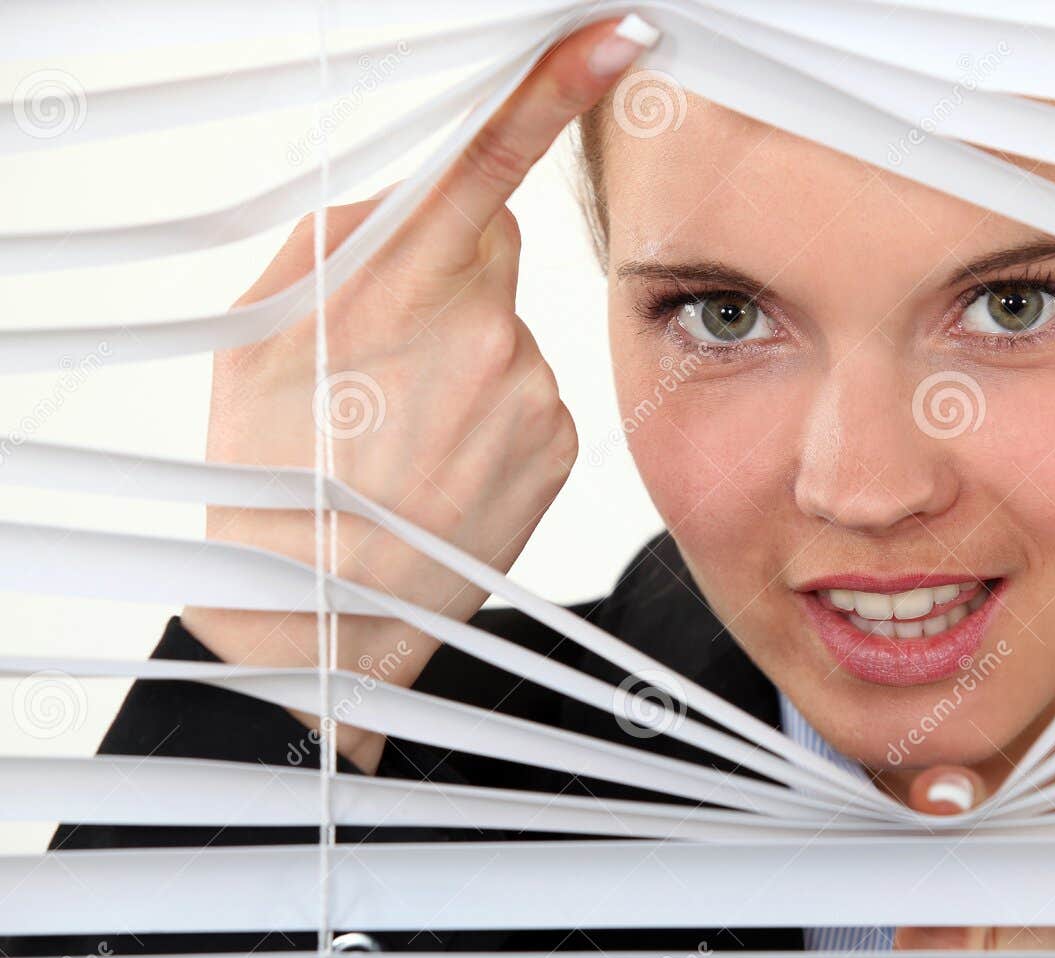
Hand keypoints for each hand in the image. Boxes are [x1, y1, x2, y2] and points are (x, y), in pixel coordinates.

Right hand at [182, 17, 654, 771]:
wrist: (322, 622)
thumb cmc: (268, 478)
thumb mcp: (255, 337)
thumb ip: (335, 240)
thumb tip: (405, 192)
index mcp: (391, 284)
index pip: (487, 160)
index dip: (554, 85)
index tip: (619, 34)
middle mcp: (479, 328)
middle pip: (492, 245)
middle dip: (448, 273)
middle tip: (388, 356)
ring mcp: (532, 387)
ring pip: (510, 325)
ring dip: (470, 354)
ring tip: (409, 431)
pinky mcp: (565, 439)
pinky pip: (537, 388)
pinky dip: (500, 409)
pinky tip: (450, 460)